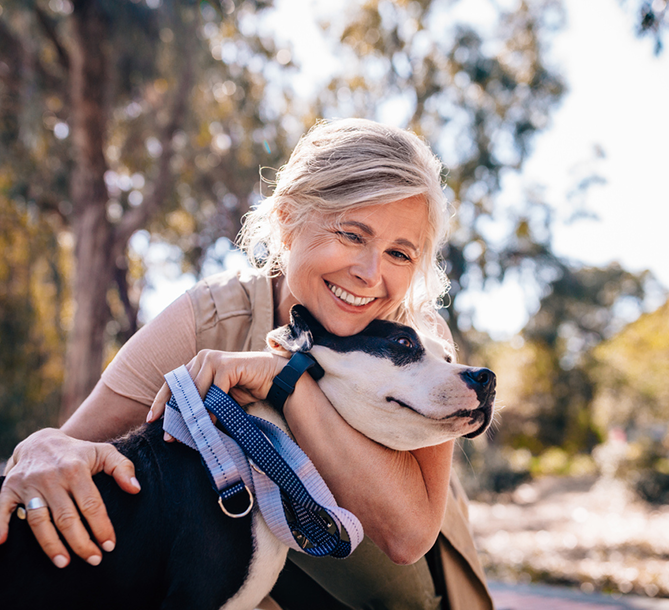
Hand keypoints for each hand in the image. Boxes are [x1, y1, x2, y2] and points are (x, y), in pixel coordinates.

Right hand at [0, 428, 140, 567]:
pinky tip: (4, 542)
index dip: (101, 526)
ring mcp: (29, 484)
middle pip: (66, 517)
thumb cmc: (78, 452)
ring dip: (50, 544)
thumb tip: (135, 489)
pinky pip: (2, 508)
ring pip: (39, 520)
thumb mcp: (104, 452)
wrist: (41, 440)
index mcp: (76, 469)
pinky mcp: (9, 488)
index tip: (110, 545)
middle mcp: (51, 477)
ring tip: (64, 562)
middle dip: (81, 542)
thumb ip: (123, 468)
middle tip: (94, 560)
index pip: (91, 504)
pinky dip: (1, 525)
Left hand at [147, 350, 287, 424]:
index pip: (173, 383)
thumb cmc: (245, 388)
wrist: (273, 379)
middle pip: (181, 388)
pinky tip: (210, 423)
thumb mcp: (218, 398)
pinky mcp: (227, 365)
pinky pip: (214, 391)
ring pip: (195, 390)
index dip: (161, 401)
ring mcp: (214, 359)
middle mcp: (202, 357)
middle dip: (175, 414)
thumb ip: (200, 404)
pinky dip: (211, 409)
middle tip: (169, 436)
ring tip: (189, 434)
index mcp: (197, 363)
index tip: (152, 420)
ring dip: (192, 414)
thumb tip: (179, 426)